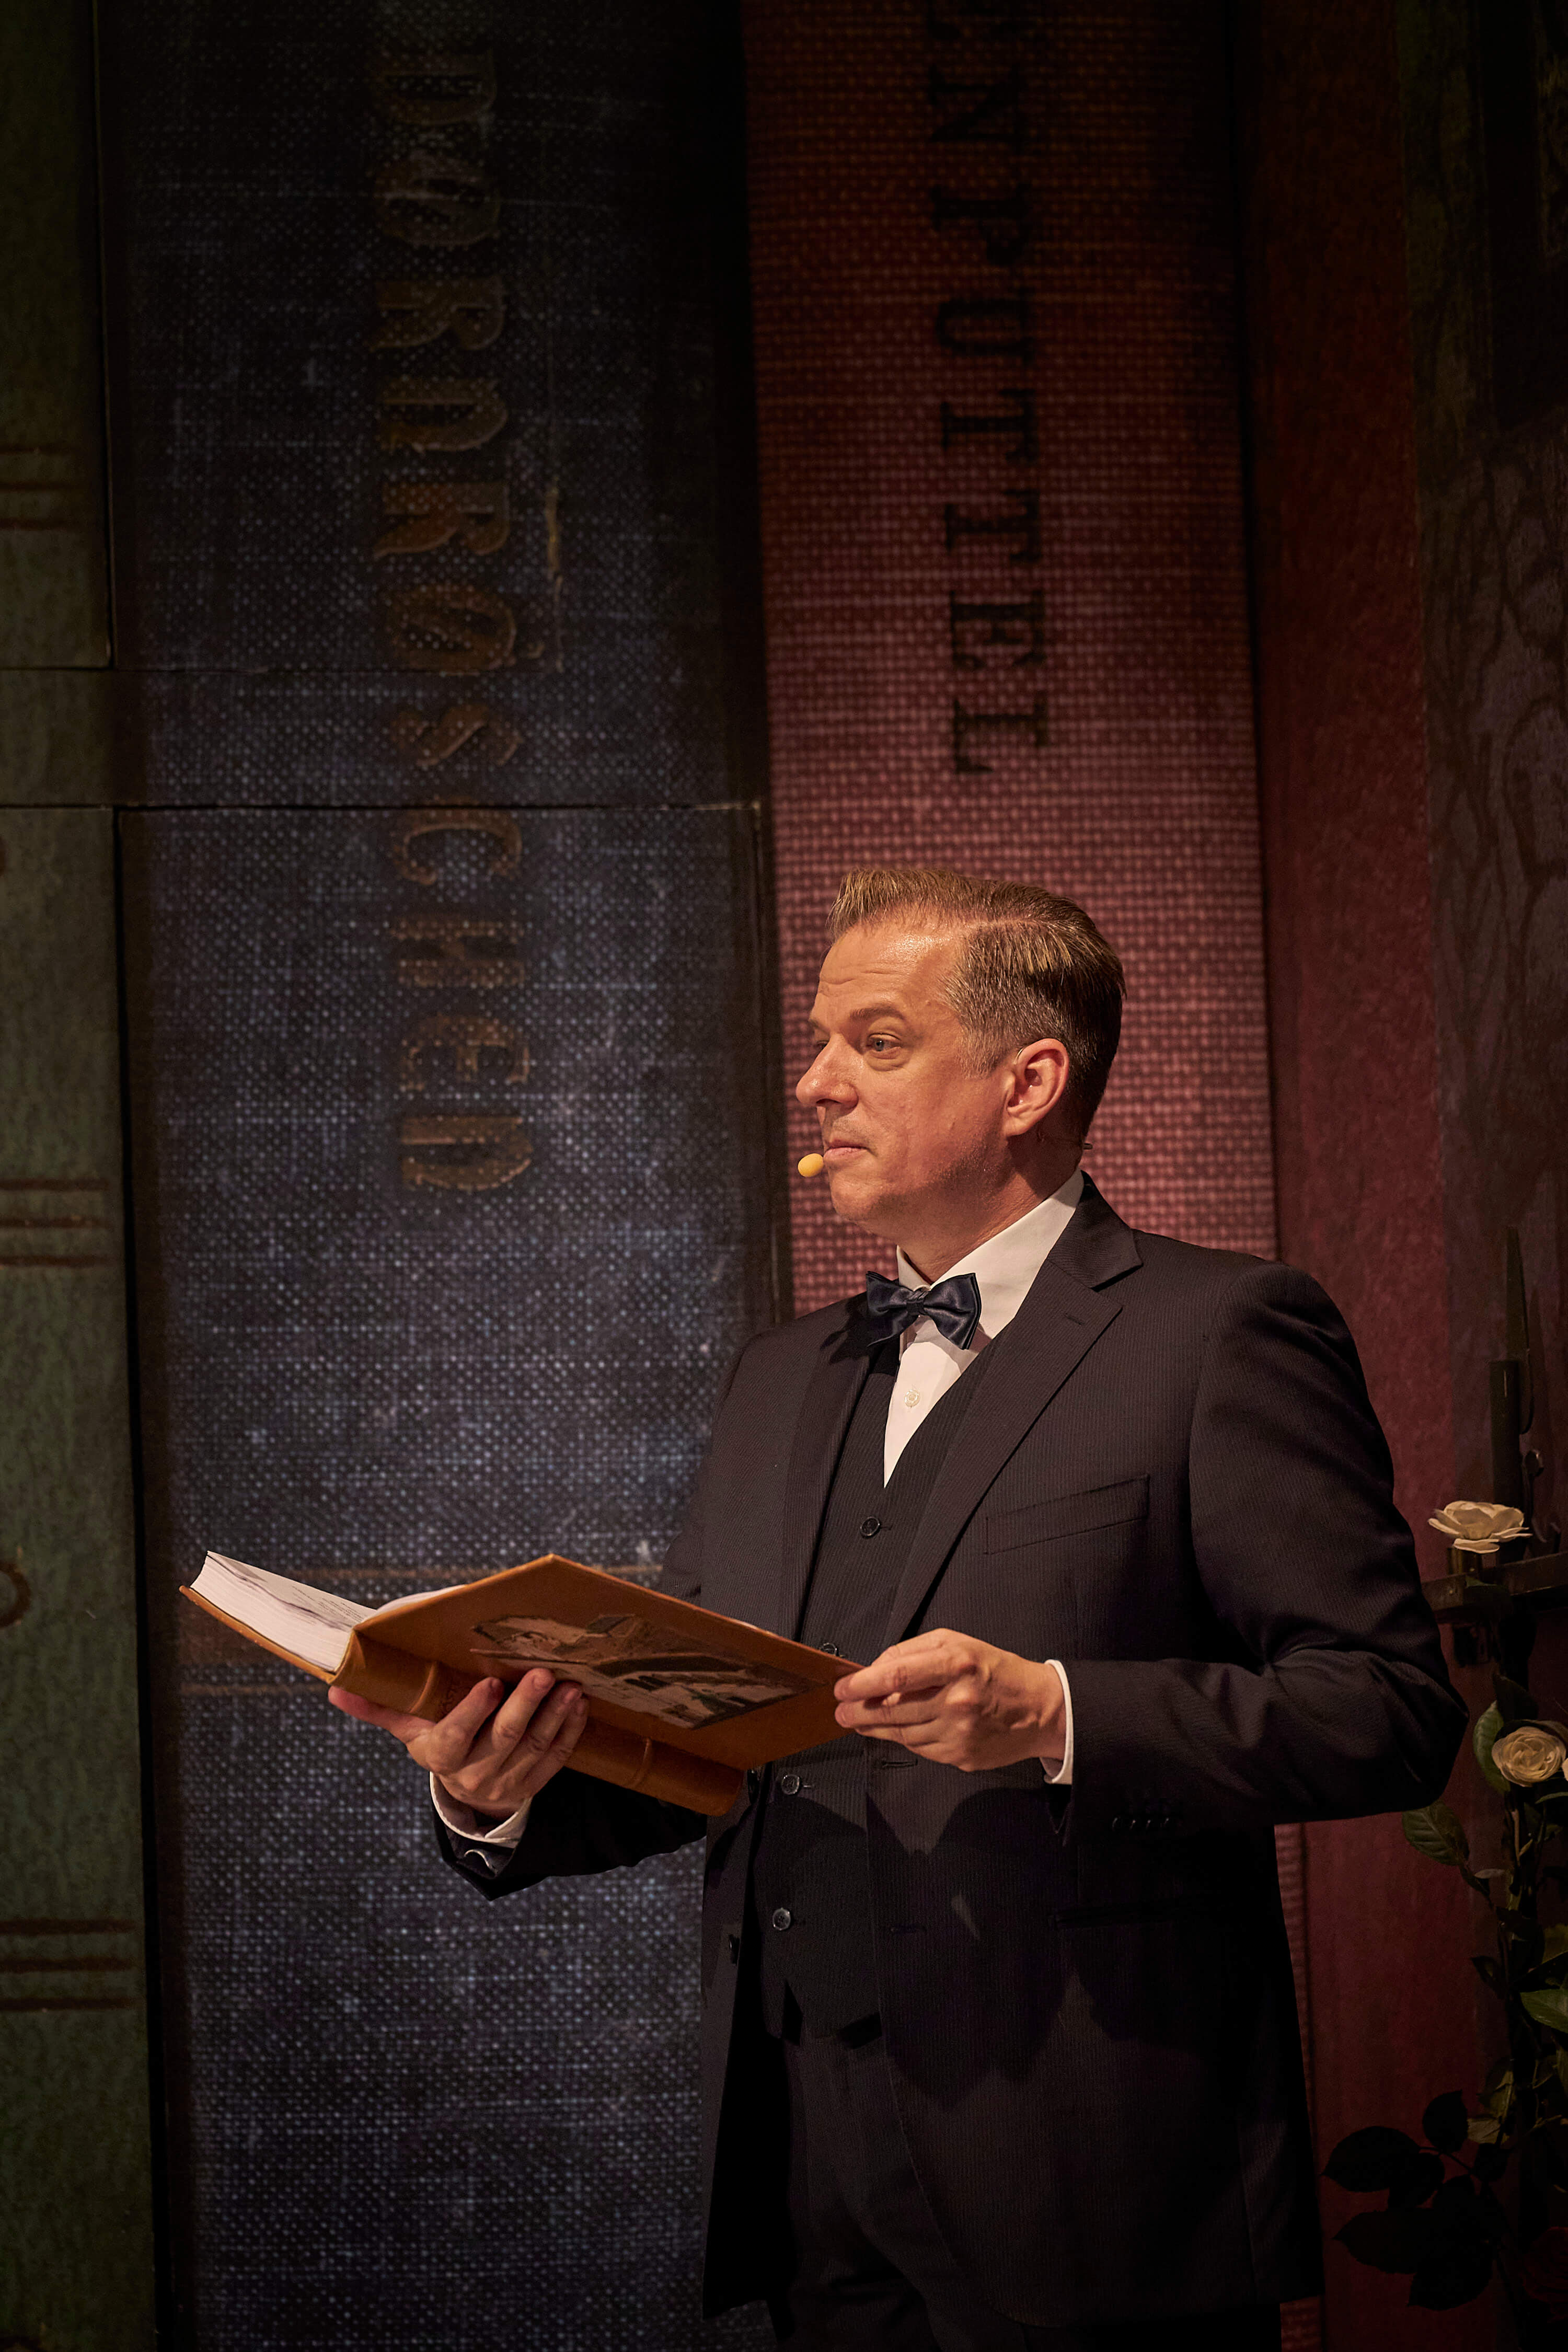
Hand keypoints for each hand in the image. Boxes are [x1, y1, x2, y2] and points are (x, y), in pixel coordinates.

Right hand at [329, 1668, 587, 1815]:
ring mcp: (507, 1782)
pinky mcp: (533, 1783)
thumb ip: (377, 1705)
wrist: (464, 1785)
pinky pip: (557, 1758)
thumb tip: (336, 1686)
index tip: (491, 1683)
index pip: (455, 1737)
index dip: (473, 1712)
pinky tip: (580, 1704)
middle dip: (524, 1706)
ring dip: (555, 1715)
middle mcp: (473, 1775)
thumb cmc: (434, 1736)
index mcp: (439, 1756)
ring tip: (570, 1684)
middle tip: (542, 1673)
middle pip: (503, 1740)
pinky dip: (570, 1730)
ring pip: (535, 1748)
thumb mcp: (406, 1725)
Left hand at [833, 1631, 1064, 1772]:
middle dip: (858, 1711)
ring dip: (876, 1727)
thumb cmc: (995, 1670)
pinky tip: (896, 1729)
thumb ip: (913, 1651)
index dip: (863, 1684)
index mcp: (957, 1665)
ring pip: (903, 1733)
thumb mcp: (958, 1643)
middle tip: (840, 1710)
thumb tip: (875, 1668)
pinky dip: (904, 1738)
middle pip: (893, 1709)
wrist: (1040, 1709)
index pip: (897, 1675)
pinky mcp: (961, 1757)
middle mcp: (957, 1701)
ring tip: (858, 1721)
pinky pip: (921, 1749)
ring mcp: (959, 1733)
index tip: (842, 1688)